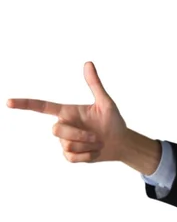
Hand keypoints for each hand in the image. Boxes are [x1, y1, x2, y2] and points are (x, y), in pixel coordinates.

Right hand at [7, 61, 127, 162]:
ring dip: (87, 145)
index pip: (42, 107)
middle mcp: (64, 125)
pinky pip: (72, 157)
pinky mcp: (70, 155)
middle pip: (56, 130)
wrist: (121, 143)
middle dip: (79, 135)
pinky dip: (88, 156)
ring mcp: (65, 141)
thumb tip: (88, 63)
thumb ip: (95, 84)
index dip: (25, 104)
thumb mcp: (106, 103)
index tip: (9, 102)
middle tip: (97, 137)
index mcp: (67, 112)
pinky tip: (96, 152)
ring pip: (66, 145)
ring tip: (99, 143)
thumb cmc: (114, 121)